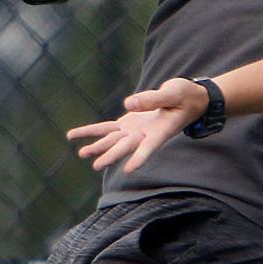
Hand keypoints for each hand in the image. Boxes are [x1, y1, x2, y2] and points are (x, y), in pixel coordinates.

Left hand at [67, 78, 208, 173]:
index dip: (140, 157)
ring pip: (111, 140)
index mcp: (160, 131)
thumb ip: (152, 99)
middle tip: (96, 165)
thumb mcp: (173, 94)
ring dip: (96, 146)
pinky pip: (106, 128)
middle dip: (111, 155)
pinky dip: (91, 131)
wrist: (187, 99)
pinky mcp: (127, 123)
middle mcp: (145, 135)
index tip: (130, 169)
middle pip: (125, 147)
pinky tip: (75, 135)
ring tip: (80, 153)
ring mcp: (134, 130)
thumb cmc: (185, 96)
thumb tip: (127, 104)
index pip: (149, 147)